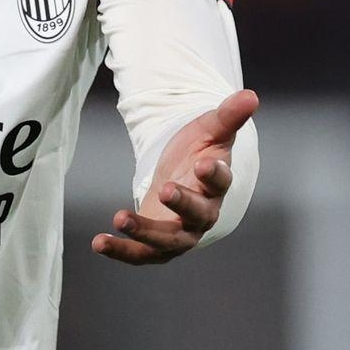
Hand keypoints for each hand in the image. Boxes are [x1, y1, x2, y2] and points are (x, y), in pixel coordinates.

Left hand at [91, 89, 256, 264]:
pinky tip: (99, 242)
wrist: (181, 178)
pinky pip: (141, 254)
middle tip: (166, 190)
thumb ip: (228, 115)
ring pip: (168, 241)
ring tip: (120, 218)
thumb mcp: (209, 130)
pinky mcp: (156, 246)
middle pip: (198, 215)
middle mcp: (203, 214)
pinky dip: (121, 251)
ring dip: (145, 232)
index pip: (221, 181)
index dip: (214, 173)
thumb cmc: (198, 153)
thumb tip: (251, 95)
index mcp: (217, 185)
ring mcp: (181, 234)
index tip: (202, 163)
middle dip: (183, 204)